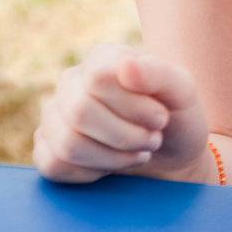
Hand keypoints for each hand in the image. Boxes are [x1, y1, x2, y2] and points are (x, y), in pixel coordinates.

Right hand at [34, 44, 209, 183]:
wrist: (172, 154)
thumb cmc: (177, 117)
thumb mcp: (183, 93)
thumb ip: (160, 74)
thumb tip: (126, 64)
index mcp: (103, 59)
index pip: (99, 78)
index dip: (134, 107)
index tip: (161, 118)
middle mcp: (71, 82)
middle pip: (80, 113)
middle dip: (127, 136)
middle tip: (153, 139)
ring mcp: (54, 116)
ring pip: (67, 144)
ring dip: (114, 157)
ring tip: (139, 152)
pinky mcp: (47, 148)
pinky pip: (55, 166)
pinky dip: (94, 173)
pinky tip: (113, 164)